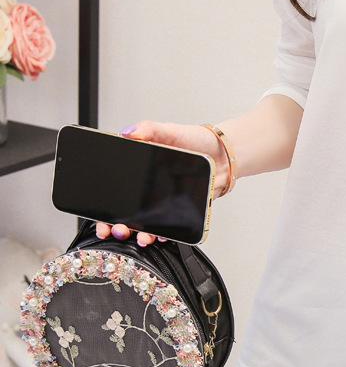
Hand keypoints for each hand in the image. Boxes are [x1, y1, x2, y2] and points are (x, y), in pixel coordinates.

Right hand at [95, 120, 228, 245]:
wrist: (224, 152)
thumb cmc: (197, 140)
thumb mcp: (171, 130)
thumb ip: (150, 129)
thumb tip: (129, 132)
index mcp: (141, 171)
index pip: (115, 193)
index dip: (104, 208)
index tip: (99, 218)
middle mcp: (150, 189)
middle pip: (126, 214)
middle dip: (116, 227)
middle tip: (114, 230)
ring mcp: (166, 201)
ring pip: (147, 224)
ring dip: (139, 234)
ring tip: (139, 237)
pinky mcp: (183, 210)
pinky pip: (171, 227)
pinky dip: (164, 235)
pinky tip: (160, 236)